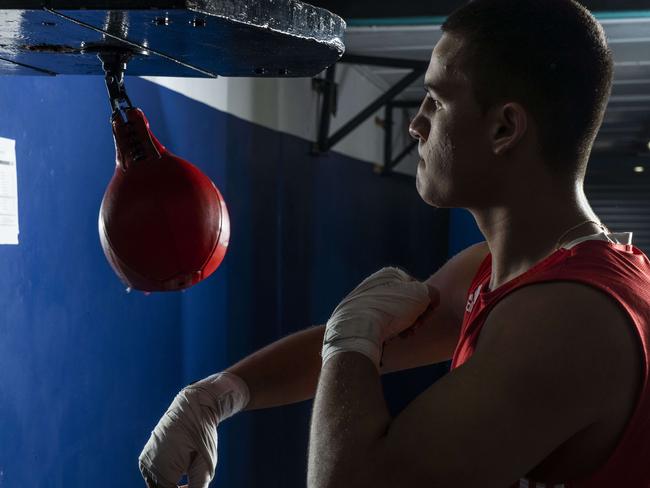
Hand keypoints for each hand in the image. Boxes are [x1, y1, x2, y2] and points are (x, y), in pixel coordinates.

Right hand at [139, 373, 248, 487]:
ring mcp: (145, 461)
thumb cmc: (201, 434)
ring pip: (156, 485)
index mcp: (162, 469)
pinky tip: (182, 474)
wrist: (193, 406)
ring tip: (190, 482)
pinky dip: (166, 479)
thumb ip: (199, 487)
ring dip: (171, 487)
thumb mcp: (205, 464)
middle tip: (195, 484)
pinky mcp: (146, 456)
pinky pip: (154, 476)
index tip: (197, 486)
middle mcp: (148, 466)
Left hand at [322, 267, 438, 367]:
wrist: (360, 326)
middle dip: (416, 316)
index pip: (418, 286)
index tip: (427, 313)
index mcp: (390, 274)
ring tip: (405, 335)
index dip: (426, 301)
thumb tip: (432, 299)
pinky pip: (383, 323)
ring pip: (396, 314)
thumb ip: (432, 293)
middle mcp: (377, 284)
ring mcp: (367, 300)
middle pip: (407, 302)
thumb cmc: (392, 308)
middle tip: (416, 327)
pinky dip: (391, 330)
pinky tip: (392, 338)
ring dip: (406, 325)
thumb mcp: (420, 294)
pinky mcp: (361, 316)